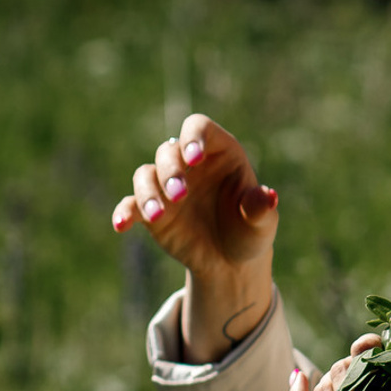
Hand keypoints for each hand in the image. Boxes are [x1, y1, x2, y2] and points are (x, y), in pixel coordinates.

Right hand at [114, 113, 277, 361]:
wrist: (230, 263)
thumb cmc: (250, 233)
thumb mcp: (262, 224)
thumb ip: (261, 209)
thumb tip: (268, 197)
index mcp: (219, 153)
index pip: (199, 128)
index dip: (194, 137)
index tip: (194, 158)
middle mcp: (189, 165)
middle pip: (169, 150)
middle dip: (170, 170)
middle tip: (180, 195)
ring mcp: (166, 186)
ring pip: (145, 174)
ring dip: (147, 192)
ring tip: (157, 215)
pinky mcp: (150, 211)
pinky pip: (130, 205)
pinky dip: (123, 212)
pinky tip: (121, 225)